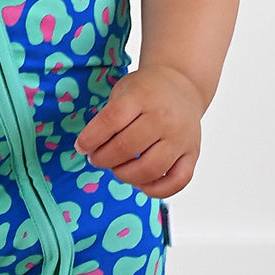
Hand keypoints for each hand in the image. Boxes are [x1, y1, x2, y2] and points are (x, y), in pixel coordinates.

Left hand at [73, 65, 203, 198]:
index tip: (82, 146)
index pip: (111, 121)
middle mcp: (164, 118)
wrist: (183, 84)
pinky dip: (156, 190)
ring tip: (117, 169)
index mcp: (142, 97)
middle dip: (103, 159)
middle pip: (127, 148)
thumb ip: (108, 117)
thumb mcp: (123, 91)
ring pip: (150, 169)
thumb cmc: (147, 91)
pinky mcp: (192, 154)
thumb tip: (89, 150)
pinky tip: (141, 183)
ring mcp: (181, 138)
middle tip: (96, 158)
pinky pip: (177, 181)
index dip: (91, 138)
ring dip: (125, 175)